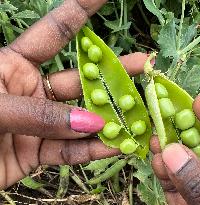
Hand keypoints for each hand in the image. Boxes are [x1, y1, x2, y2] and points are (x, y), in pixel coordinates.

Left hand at [0, 0, 148, 189]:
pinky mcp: (37, 154)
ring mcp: (38, 124)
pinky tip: (117, 145)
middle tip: (143, 65)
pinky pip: (70, 152)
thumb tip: (90, 124)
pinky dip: (94, 150)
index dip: (80, 12)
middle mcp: (31, 92)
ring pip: (81, 121)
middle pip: (81, 80)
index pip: (55, 33)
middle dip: (113, 73)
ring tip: (140, 114)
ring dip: (110, 119)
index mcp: (13, 66)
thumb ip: (38, 115)